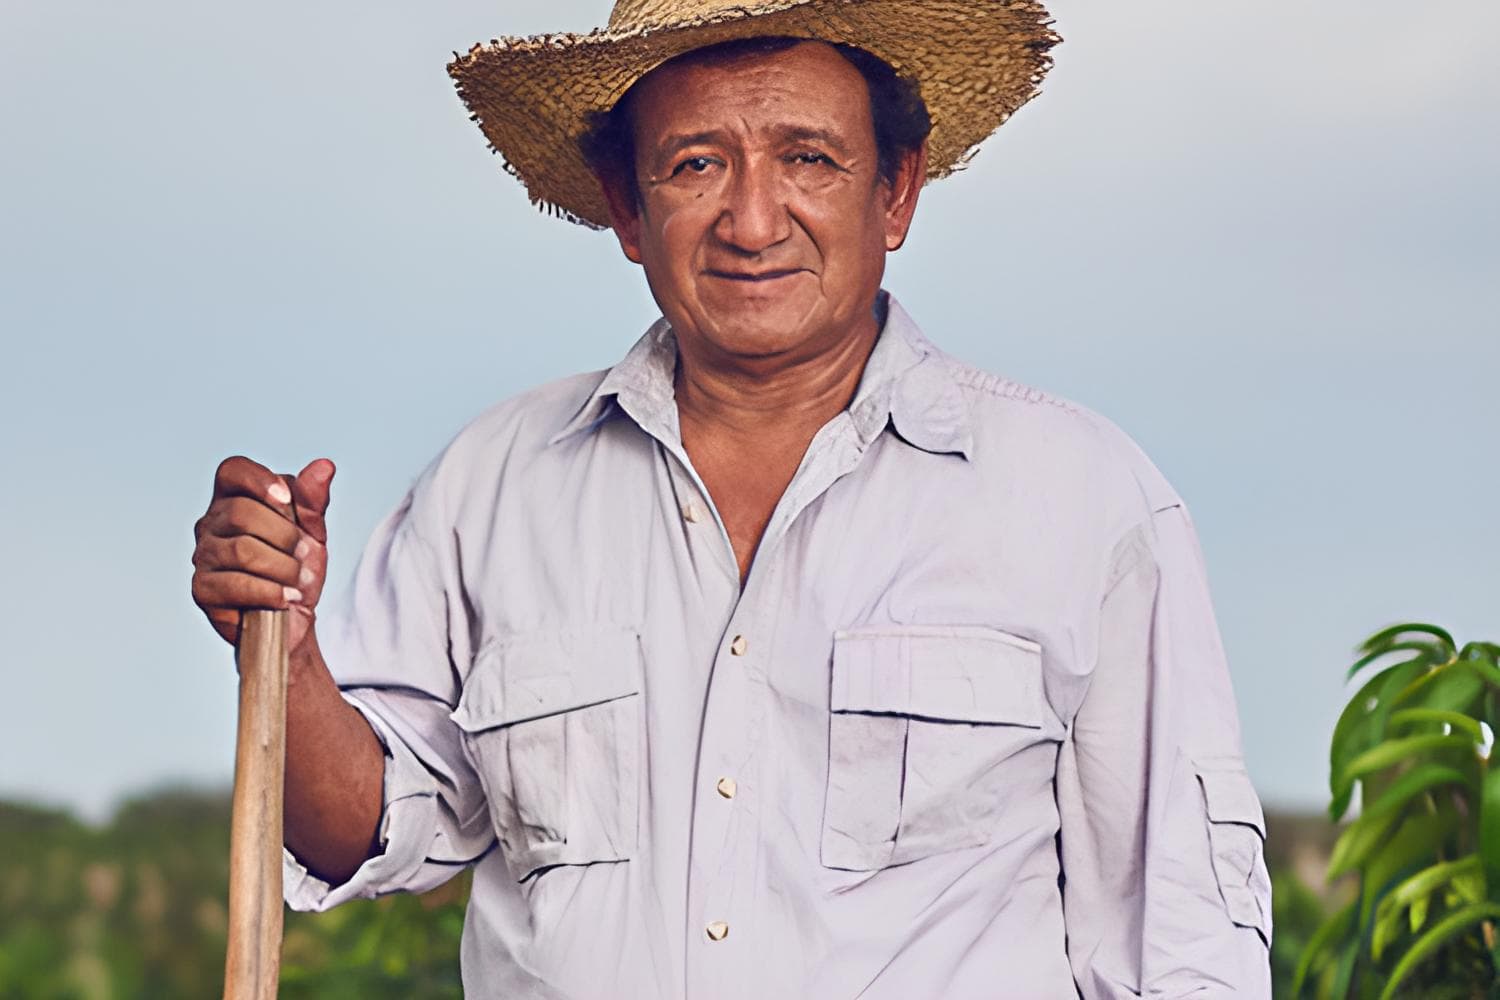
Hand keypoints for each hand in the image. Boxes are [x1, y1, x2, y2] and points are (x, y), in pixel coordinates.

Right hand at [191, 456, 335, 654]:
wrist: (295, 617)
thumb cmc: (298, 568)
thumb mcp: (313, 531)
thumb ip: (314, 500)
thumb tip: (324, 466)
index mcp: (234, 499)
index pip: (232, 470)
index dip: (260, 480)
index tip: (287, 500)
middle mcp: (211, 524)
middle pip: (242, 512)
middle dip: (285, 536)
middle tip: (303, 555)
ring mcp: (203, 557)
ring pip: (242, 550)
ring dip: (283, 568)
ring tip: (298, 580)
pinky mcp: (202, 590)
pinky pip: (236, 584)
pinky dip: (271, 592)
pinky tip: (286, 598)